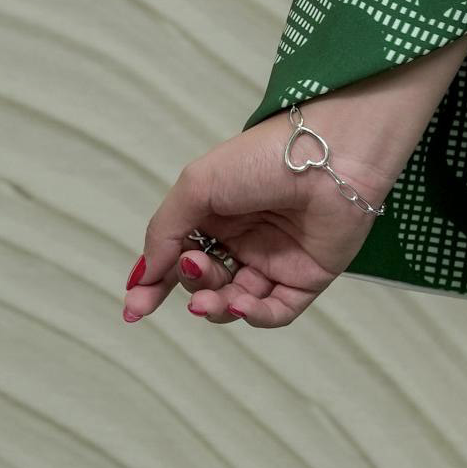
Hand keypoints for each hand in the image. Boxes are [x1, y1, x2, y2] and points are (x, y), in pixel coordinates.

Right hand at [120, 112, 393, 331]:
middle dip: (193, 285)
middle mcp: (246, 238)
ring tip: (210, 298)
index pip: (180, 258)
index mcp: (219, 214)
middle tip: (195, 269)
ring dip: (216, 307)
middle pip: (205, 283)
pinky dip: (253, 315)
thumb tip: (144, 277)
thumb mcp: (198, 186)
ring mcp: (277, 259)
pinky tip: (239, 303)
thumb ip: (165, 232)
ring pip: (235, 302)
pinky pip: (275, 311)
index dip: (156, 284)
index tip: (134, 307)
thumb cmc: (264, 157)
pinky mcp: (308, 276)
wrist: (331, 152)